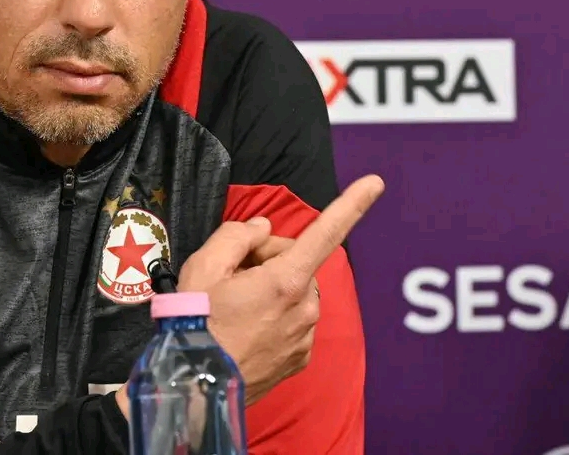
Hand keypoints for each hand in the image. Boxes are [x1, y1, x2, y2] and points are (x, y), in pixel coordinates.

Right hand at [177, 174, 384, 404]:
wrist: (192, 386)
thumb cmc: (195, 323)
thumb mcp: (203, 267)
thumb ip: (236, 235)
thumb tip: (262, 228)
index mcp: (285, 281)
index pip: (324, 233)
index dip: (351, 205)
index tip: (376, 182)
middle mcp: (305, 308)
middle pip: (297, 261)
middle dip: (269, 259)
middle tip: (232, 275)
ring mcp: (305, 337)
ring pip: (296, 292)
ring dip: (273, 288)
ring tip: (234, 305)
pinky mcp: (300, 358)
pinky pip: (294, 320)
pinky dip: (275, 315)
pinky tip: (245, 326)